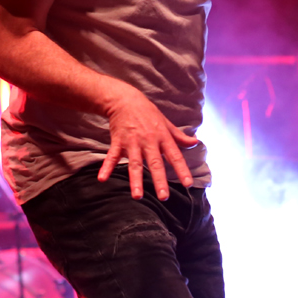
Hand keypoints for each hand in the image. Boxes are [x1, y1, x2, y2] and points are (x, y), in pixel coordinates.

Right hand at [98, 85, 198, 200]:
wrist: (125, 99)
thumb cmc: (148, 112)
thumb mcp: (166, 122)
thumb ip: (179, 136)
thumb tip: (195, 142)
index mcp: (162, 137)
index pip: (175, 156)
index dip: (182, 170)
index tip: (188, 184)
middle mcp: (148, 141)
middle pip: (155, 163)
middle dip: (159, 180)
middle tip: (164, 197)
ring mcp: (132, 142)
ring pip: (135, 163)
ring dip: (135, 180)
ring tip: (137, 196)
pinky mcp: (118, 141)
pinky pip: (112, 156)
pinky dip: (107, 167)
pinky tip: (102, 179)